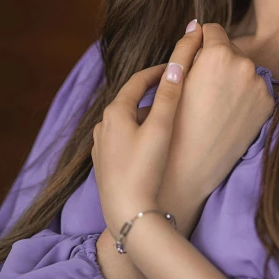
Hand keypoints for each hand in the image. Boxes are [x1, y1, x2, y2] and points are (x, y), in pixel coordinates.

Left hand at [91, 21, 203, 239]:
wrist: (127, 212)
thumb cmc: (145, 168)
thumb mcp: (160, 128)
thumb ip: (169, 96)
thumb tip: (176, 65)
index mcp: (115, 112)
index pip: (138, 81)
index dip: (158, 71)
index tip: (176, 66)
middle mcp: (103, 126)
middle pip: (131, 100)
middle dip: (153, 93)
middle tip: (175, 90)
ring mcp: (101, 146)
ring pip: (126, 121)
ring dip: (145, 115)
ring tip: (168, 119)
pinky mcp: (104, 164)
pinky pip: (122, 138)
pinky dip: (138, 133)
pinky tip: (151, 144)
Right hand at [150, 22, 275, 204]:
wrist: (189, 170)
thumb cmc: (172, 124)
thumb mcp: (173, 81)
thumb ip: (186, 48)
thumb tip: (196, 25)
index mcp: (218, 55)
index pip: (212, 30)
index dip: (199, 45)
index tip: (192, 64)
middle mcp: (245, 65)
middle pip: (230, 50)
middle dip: (217, 62)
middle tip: (200, 90)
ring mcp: (260, 86)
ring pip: (243, 71)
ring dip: (231, 79)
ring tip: (213, 105)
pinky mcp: (268, 105)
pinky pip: (254, 90)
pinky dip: (243, 97)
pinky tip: (227, 115)